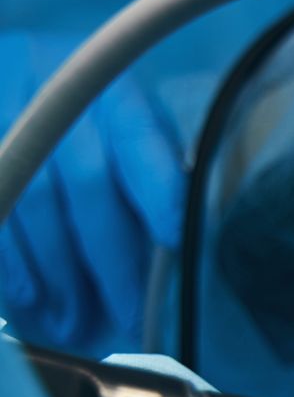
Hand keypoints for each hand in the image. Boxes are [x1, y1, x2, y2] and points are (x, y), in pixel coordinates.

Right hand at [0, 33, 183, 351]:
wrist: (16, 75)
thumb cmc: (91, 118)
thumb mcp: (129, 127)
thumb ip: (150, 175)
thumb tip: (172, 249)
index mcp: (111, 90)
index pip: (141, 140)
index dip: (158, 190)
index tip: (173, 241)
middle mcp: (55, 93)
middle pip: (86, 183)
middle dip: (110, 258)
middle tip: (128, 314)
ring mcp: (5, 113)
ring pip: (32, 199)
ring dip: (56, 271)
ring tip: (74, 320)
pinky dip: (11, 260)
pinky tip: (28, 296)